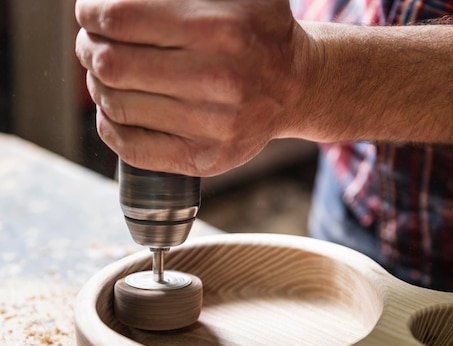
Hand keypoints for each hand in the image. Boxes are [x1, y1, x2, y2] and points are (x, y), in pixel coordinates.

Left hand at [75, 0, 311, 175]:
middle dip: (89, 49)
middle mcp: (219, 80)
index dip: (92, 13)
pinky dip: (109, 126)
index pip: (122, 19)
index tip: (90, 14)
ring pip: (117, 106)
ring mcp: (214, 125)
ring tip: (106, 75)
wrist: (296, 89)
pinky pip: (132, 148)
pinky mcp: (207, 158)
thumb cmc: (258, 34)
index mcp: (221, 29)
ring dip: (98, 86)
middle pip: (113, 64)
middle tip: (91, 44)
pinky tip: (114, 110)